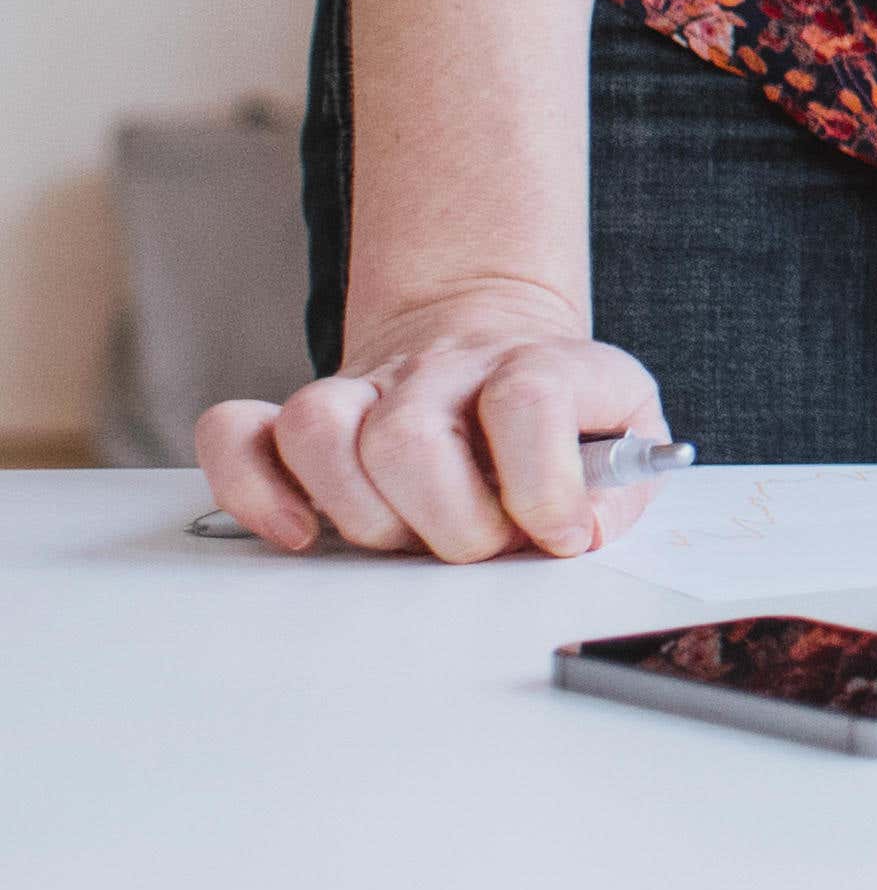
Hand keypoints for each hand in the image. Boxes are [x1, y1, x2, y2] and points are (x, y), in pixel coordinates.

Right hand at [193, 282, 669, 560]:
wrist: (499, 347)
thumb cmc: (565, 415)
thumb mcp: (626, 432)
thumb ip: (623, 483)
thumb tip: (583, 530)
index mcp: (537, 365)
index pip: (528, 402)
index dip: (543, 485)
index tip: (557, 533)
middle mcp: (444, 369)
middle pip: (407, 437)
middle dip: (448, 524)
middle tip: (482, 542)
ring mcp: (368, 388)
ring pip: (318, 426)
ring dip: (361, 512)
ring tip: (408, 536)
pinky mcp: (303, 419)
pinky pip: (237, 432)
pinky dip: (254, 489)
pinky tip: (302, 532)